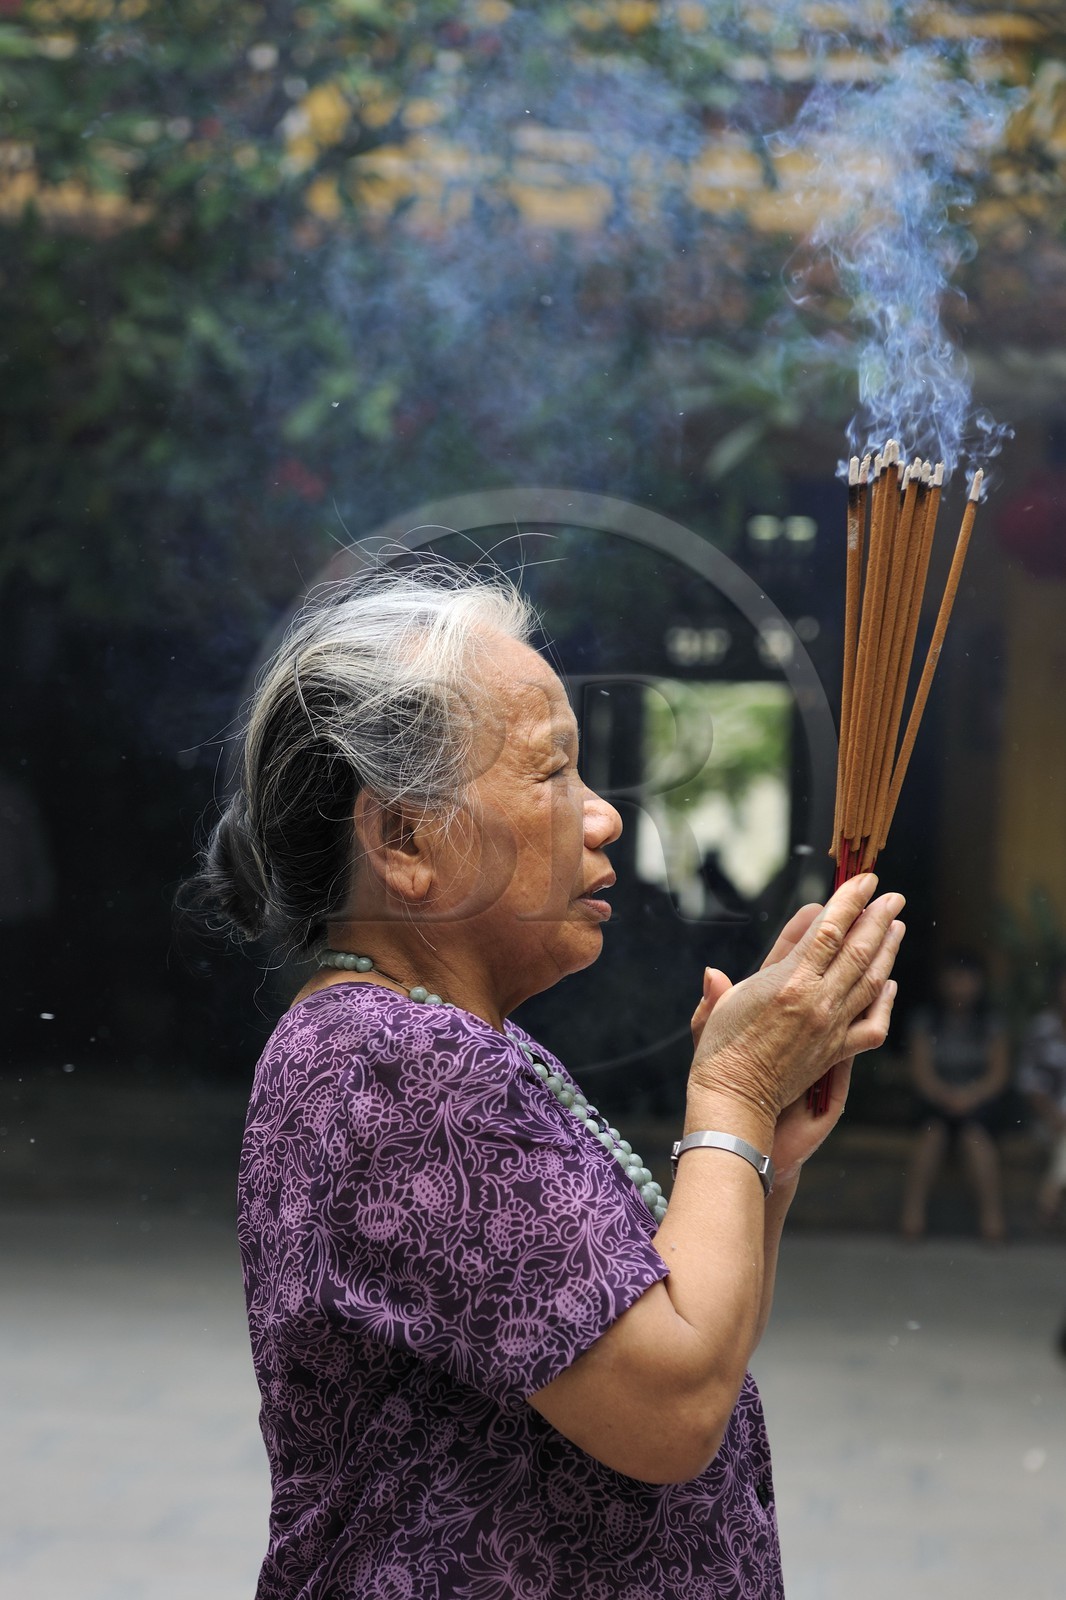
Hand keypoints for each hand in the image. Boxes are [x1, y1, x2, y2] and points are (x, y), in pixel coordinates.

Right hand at [687, 876, 902, 1137]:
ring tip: (897, 926)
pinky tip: (889, 984)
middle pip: (858, 949)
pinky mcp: (837, 1051)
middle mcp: (816, 1000)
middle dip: (878, 918)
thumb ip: (725, 985)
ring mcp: (831, 1025)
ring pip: (871, 980)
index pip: (828, 929)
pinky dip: (885, 1000)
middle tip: (892, 896)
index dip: (849, 901)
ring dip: (887, 950)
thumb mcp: (722, 1006)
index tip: (864, 880)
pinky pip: (872, 1023)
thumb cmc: (720, 1050)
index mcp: (788, 981)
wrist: (736, 1098)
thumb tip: (713, 973)